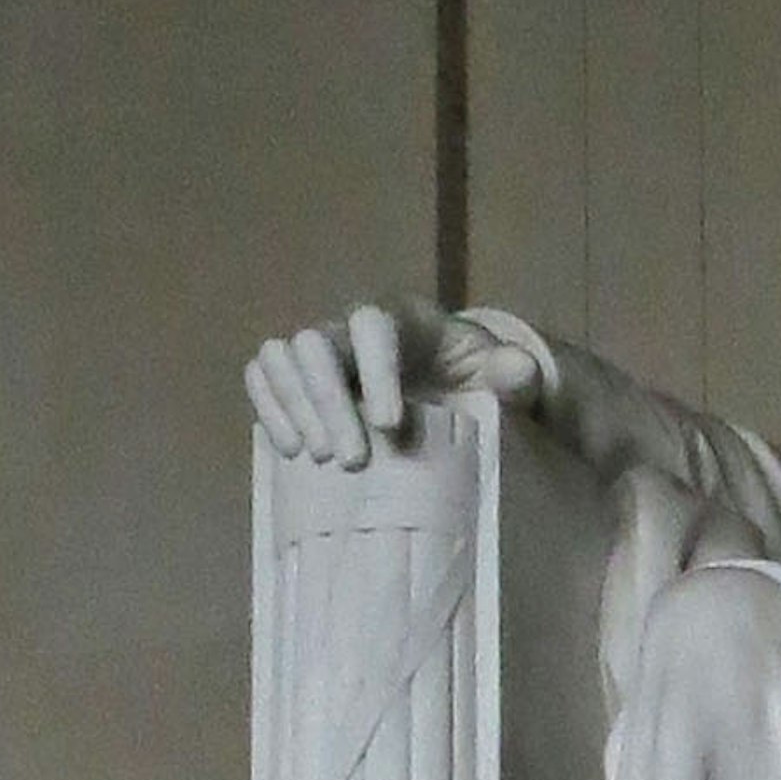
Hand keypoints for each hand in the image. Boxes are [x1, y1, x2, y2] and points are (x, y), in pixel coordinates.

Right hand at [242, 301, 550, 469]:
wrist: (451, 387)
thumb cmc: (477, 381)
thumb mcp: (508, 378)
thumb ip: (517, 374)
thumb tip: (517, 370)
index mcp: (404, 318)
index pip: (373, 325)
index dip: (375, 371)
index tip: (390, 427)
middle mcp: (351, 325)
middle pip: (317, 343)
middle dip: (329, 402)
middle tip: (351, 462)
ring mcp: (320, 349)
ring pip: (282, 356)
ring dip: (293, 408)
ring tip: (320, 459)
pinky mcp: (298, 376)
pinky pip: (263, 377)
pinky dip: (269, 410)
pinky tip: (290, 451)